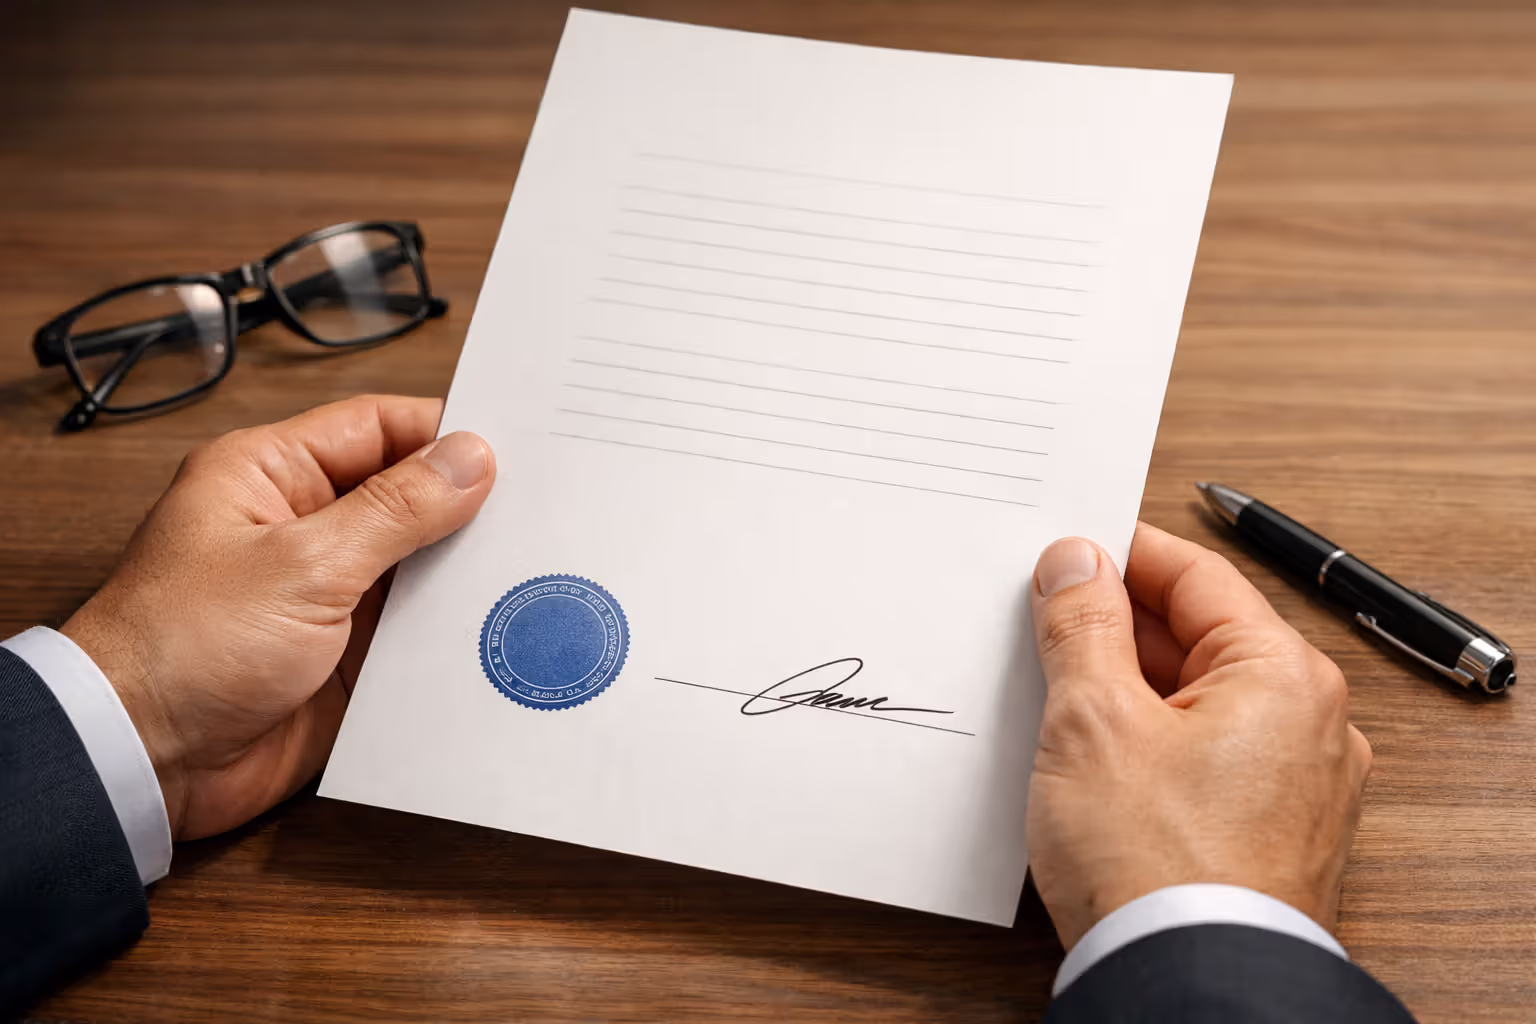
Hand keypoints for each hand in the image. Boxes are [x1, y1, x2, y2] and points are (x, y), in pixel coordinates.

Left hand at [62, 395, 495, 840]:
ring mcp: (326, 592)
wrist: (142, 763)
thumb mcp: (304, 564)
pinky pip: (414, 628)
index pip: (379, 428)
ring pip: (418, 564)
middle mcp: (303, 526)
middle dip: (467, 506)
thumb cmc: (183, 647)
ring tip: (530, 566)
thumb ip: (396, 510)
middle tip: (540, 511)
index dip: (445, 434)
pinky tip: (497, 623)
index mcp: (272, 475)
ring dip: (462, 571)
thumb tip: (469, 459)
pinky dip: (451, 627)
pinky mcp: (345, 653)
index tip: (516, 449)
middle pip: (406, 495)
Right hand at [1025, 522, 1372, 949]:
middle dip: (1113, 626)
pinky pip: (1201, 758)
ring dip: (1123, 688)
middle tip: (1038, 621)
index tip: (1063, 551)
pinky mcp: (1265, 835)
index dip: (1121, 554)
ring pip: (1194, 701)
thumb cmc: (1156, 866)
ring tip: (1051, 692)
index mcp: (1284, 676)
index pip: (1196, 575)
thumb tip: (1077, 561)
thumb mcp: (1093, 719)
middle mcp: (1309, 725)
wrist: (1186, 988)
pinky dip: (1146, 743)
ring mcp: (1292, 786)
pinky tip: (1089, 756)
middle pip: (1197, 638)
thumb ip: (1083, 625)